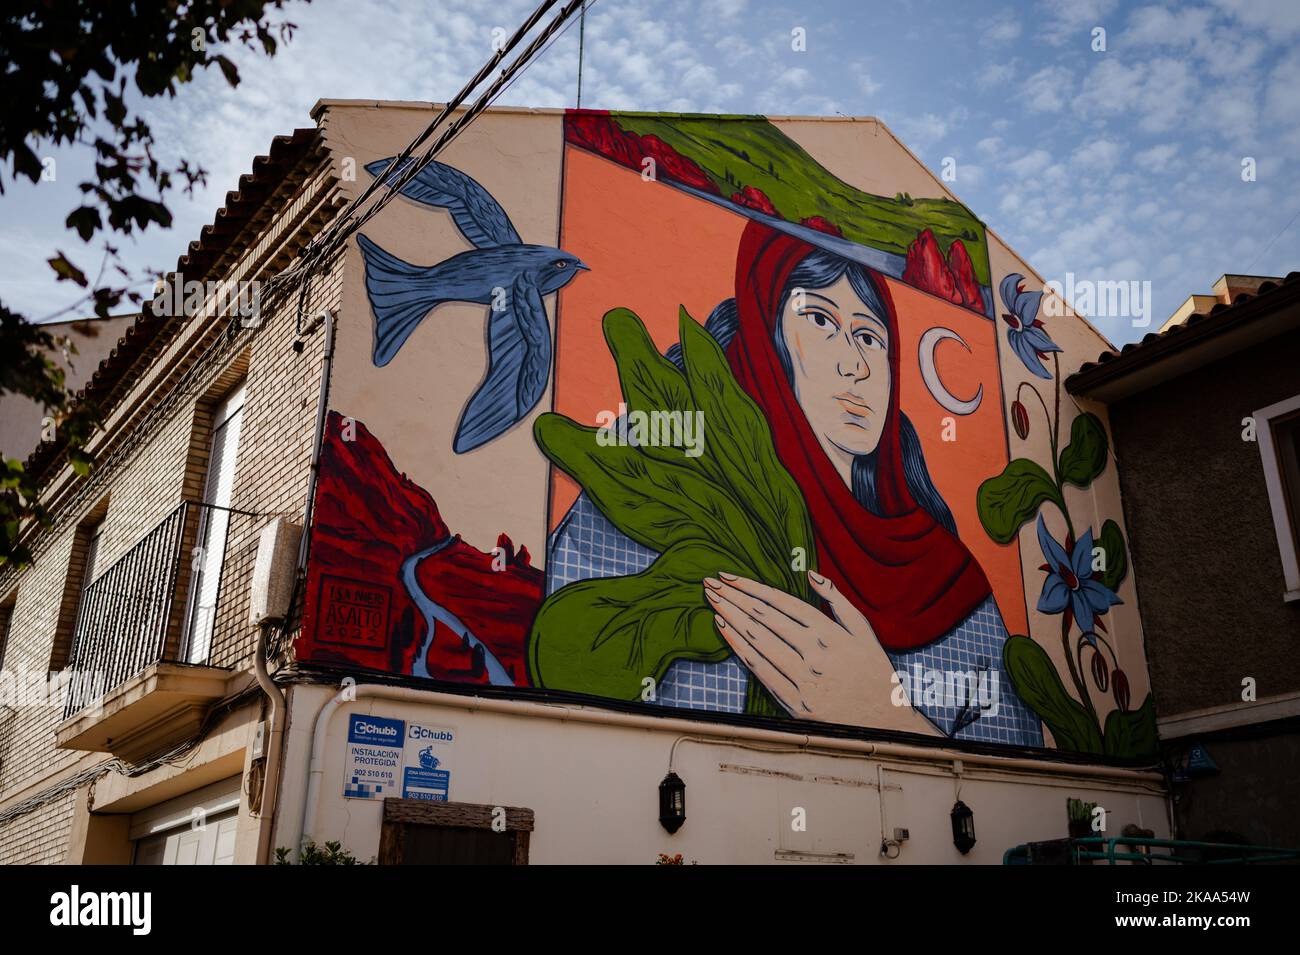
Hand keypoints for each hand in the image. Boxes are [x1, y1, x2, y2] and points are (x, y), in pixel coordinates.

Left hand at [705, 570, 934, 732]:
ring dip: (731, 620)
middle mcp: (814, 653)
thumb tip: (811, 574)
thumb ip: (836, 599)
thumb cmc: (873, 672)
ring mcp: (802, 678)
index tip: (729, 576)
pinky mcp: (794, 702)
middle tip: (709, 585)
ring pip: (758, 642)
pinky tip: (725, 633)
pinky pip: (761, 671)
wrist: (883, 721)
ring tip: (712, 603)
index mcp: (829, 632)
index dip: (751, 587)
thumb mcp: (863, 630)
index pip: (781, 602)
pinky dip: (740, 650)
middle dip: (733, 598)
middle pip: (764, 618)